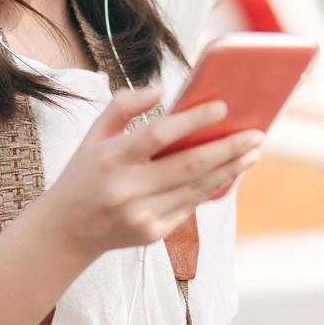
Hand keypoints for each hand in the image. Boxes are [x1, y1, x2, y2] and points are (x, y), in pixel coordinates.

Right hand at [51, 85, 262, 255]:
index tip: (222, 107)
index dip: (193, 121)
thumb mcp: (92, 136)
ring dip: (230, 169)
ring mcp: (141, 215)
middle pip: (188, 165)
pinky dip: (214, 187)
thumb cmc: (85, 175)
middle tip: (256, 134)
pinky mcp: (152, 233)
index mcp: (109, 159)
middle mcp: (126, 189)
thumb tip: (159, 91)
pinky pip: (191, 205)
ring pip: (197, 188)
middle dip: (228, 148)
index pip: (158, 135)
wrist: (66, 231)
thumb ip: (122, 107)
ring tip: (253, 151)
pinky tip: (231, 171)